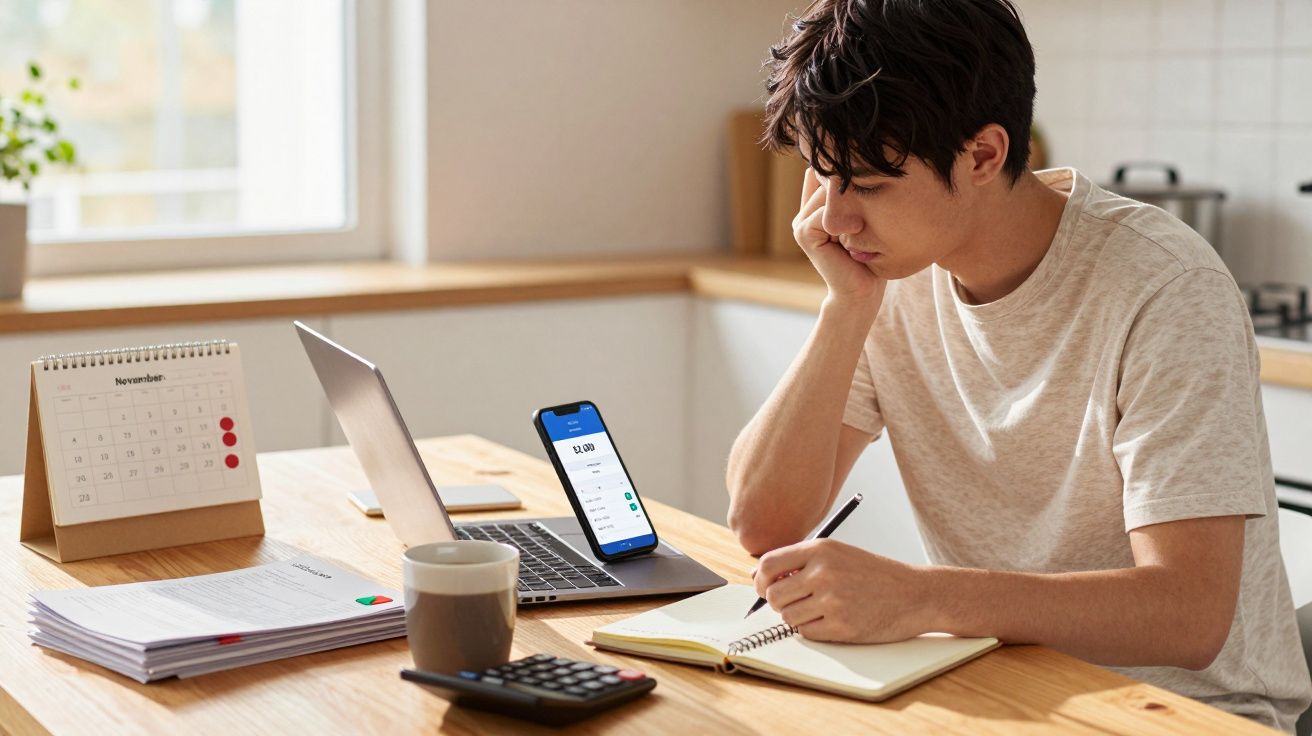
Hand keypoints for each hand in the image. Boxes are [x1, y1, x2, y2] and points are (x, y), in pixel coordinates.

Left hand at [753, 538, 931, 642]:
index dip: (760, 580)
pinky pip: (806, 633)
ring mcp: (833, 601)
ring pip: (787, 616)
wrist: (915, 593)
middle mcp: (823, 572)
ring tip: (819, 610)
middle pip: (773, 595)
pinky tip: (832, 621)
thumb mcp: (838, 554)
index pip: (768, 564)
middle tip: (794, 602)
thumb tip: (759, 575)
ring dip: (797, 617)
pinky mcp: (842, 626)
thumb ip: (801, 561)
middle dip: (778, 602)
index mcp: (820, 549)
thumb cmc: (875, 574)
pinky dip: (814, 630)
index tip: (764, 587)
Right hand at [793, 168, 885, 308]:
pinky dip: (843, 219)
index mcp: (817, 207)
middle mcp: (805, 212)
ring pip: (826, 193)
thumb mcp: (867, 219)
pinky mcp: (803, 233)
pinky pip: (823, 212)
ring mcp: (801, 222)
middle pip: (827, 178)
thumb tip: (866, 162)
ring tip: (864, 221)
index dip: (844, 171)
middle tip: (871, 204)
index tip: (869, 176)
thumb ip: (857, 196)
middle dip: (851, 185)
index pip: (827, 172)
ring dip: (849, 202)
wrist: (862, 292)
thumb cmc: (871, 257)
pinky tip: (857, 231)